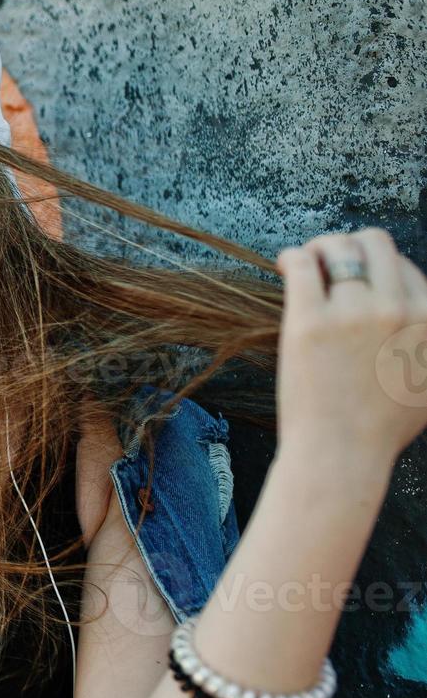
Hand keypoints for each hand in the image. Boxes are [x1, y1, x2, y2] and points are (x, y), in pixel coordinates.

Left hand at [274, 226, 426, 463]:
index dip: (376, 269)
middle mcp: (398, 308)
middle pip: (374, 243)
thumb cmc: (382, 427)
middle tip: (328, 259)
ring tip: (306, 262)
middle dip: (349, 244)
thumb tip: (421, 322)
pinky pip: (301, 264)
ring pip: (337, 247)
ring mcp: (353, 312)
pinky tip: (285, 264)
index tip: (355, 279)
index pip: (404, 266)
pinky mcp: (310, 321)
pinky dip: (292, 256)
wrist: (341, 453)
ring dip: (319, 247)